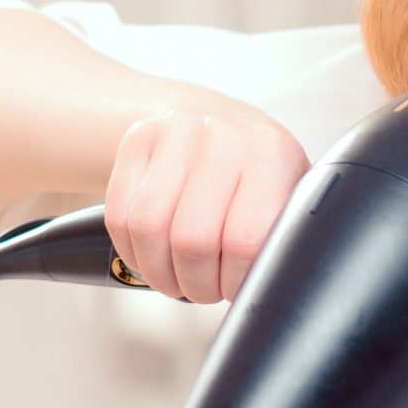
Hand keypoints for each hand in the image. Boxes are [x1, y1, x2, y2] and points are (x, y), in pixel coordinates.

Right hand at [105, 94, 310, 303]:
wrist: (218, 118)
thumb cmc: (257, 173)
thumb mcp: (287, 198)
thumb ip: (280, 239)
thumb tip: (261, 287)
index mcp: (271, 154)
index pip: (245, 241)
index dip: (233, 281)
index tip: (234, 289)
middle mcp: (222, 135)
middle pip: (191, 240)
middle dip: (195, 283)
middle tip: (204, 288)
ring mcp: (176, 131)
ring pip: (147, 229)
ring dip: (158, 272)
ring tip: (176, 277)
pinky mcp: (138, 138)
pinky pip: (119, 216)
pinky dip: (131, 251)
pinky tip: (151, 255)